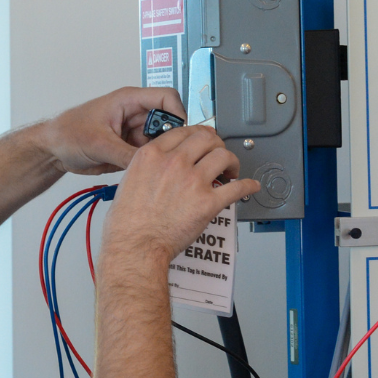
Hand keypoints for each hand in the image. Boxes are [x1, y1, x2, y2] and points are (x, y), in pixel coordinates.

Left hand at [40, 87, 185, 174]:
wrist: (54, 150)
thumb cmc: (68, 133)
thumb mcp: (100, 144)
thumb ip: (128, 155)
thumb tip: (153, 165)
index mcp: (130, 101)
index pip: (167, 98)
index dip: (179, 114)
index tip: (181, 134)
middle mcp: (136, 115)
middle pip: (170, 123)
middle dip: (172, 139)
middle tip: (170, 157)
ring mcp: (135, 133)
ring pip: (162, 142)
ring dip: (162, 154)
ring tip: (158, 168)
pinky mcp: (131, 149)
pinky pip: (151, 156)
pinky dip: (152, 165)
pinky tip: (148, 172)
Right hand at [100, 125, 259, 264]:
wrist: (135, 246)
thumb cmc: (128, 223)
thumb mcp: (128, 180)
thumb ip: (148, 167)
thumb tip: (160, 167)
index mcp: (153, 155)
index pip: (184, 131)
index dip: (198, 134)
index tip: (203, 140)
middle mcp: (175, 163)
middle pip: (207, 138)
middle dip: (216, 144)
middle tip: (218, 153)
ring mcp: (193, 181)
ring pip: (224, 156)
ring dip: (232, 162)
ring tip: (231, 170)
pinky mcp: (208, 202)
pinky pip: (236, 188)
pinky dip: (247, 186)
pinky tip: (250, 186)